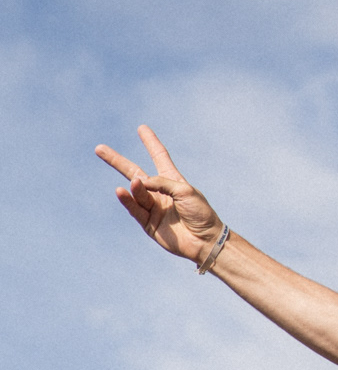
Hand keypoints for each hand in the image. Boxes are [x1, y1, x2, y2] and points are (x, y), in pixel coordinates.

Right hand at [94, 126, 224, 263]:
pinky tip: (121, 191)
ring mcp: (153, 208)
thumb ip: (162, 182)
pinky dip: (128, 200)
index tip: (142, 128)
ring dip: (135, 187)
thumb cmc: (201, 214)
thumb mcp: (185, 191)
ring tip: (136, 182)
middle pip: (134, 172)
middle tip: (99, 149)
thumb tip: (139, 180)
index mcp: (172, 181)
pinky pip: (134, 209)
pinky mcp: (148, 224)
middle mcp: (159, 193)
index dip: (151, 143)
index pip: (159, 157)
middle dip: (117, 161)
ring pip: (136, 192)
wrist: (205, 241)